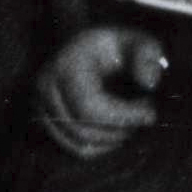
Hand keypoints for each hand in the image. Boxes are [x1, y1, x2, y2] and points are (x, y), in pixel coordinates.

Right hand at [35, 26, 169, 158]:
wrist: (85, 47)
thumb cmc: (116, 48)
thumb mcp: (138, 42)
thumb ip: (148, 55)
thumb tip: (148, 84)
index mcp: (66, 65)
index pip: (90, 107)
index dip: (123, 117)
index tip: (151, 113)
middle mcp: (46, 87)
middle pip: (85, 130)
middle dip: (121, 129)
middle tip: (144, 115)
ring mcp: (41, 107)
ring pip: (81, 144)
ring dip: (113, 139)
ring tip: (131, 119)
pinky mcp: (45, 123)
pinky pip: (76, 149)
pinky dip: (103, 146)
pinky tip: (118, 129)